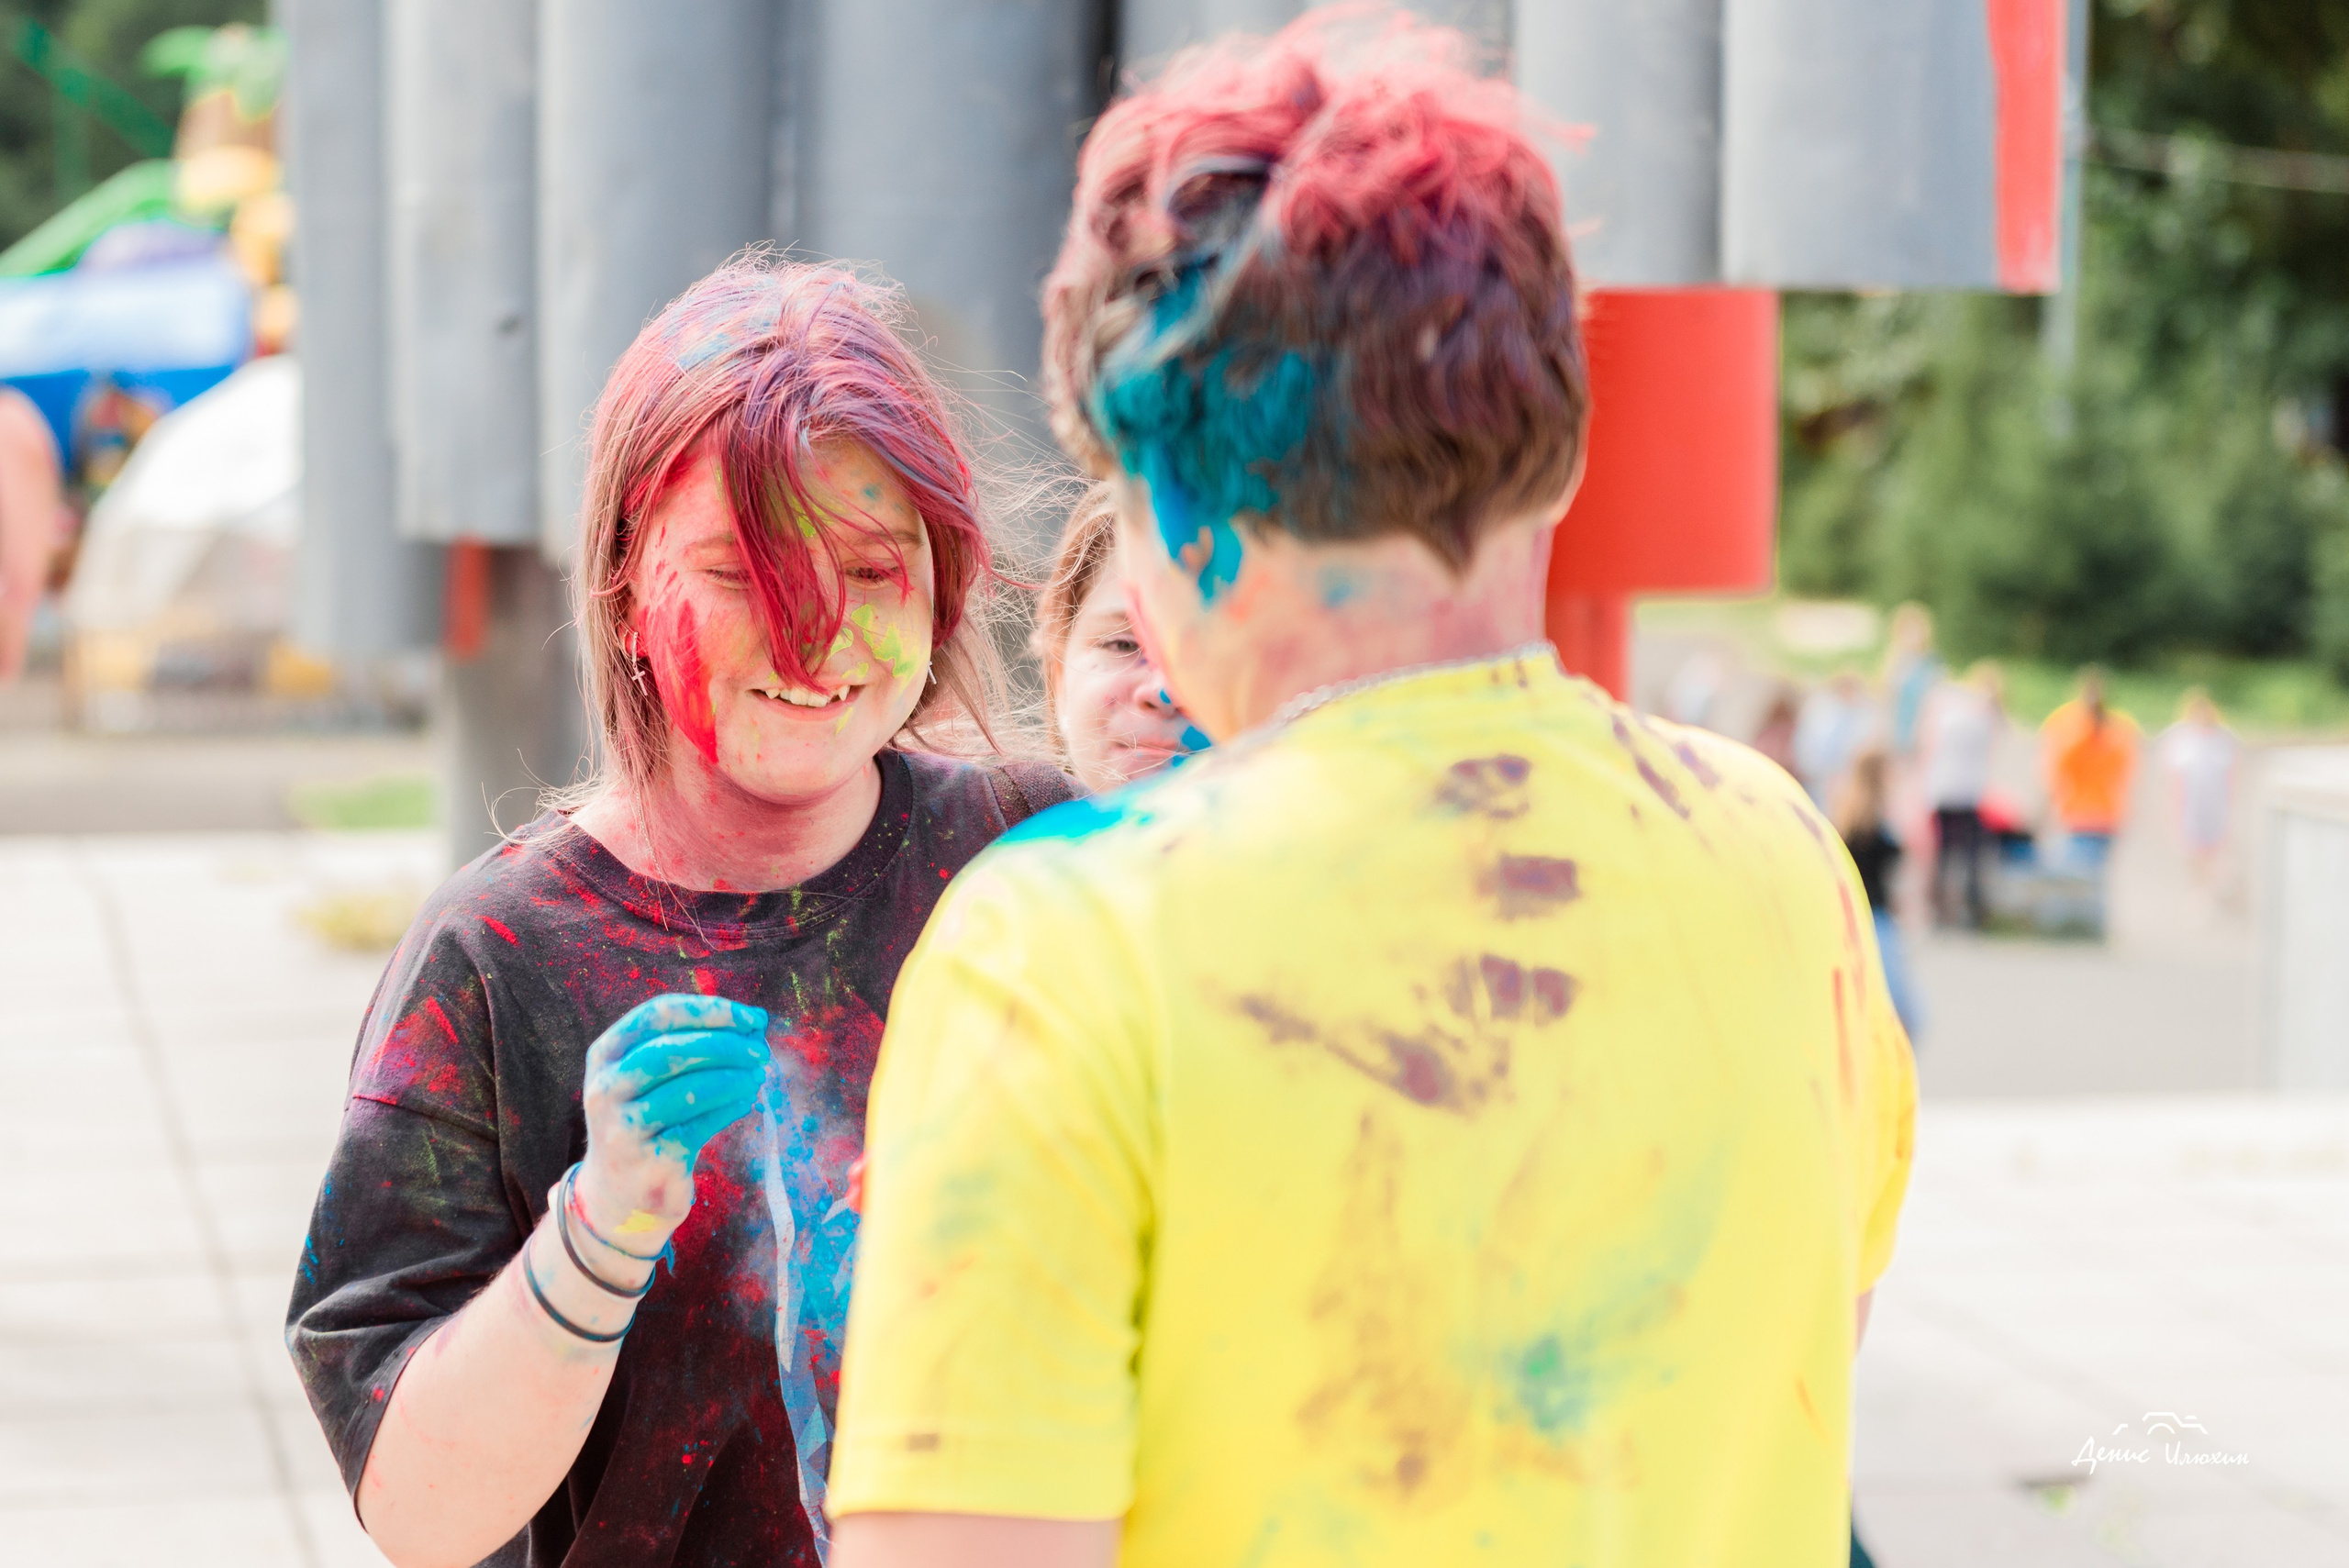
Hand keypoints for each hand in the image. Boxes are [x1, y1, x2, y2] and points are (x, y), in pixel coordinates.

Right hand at [576, 994, 769, 1252]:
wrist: (619, 1194)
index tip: (752, 1018)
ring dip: (732, 1078)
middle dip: (725, 1045)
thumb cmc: (646, 1119)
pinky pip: (698, 1126)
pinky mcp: (650, 1161)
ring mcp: (623, 1128)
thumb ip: (688, 1045)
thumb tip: (754, 1023)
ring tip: (758, 1076)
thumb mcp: (648, 1076)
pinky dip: (729, 1108)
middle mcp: (606, 1089)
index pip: (659, 1014)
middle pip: (670, 1051)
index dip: (711, 1011)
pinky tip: (746, 1101)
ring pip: (687, 1090)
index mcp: (606, 1054)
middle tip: (761, 1052)